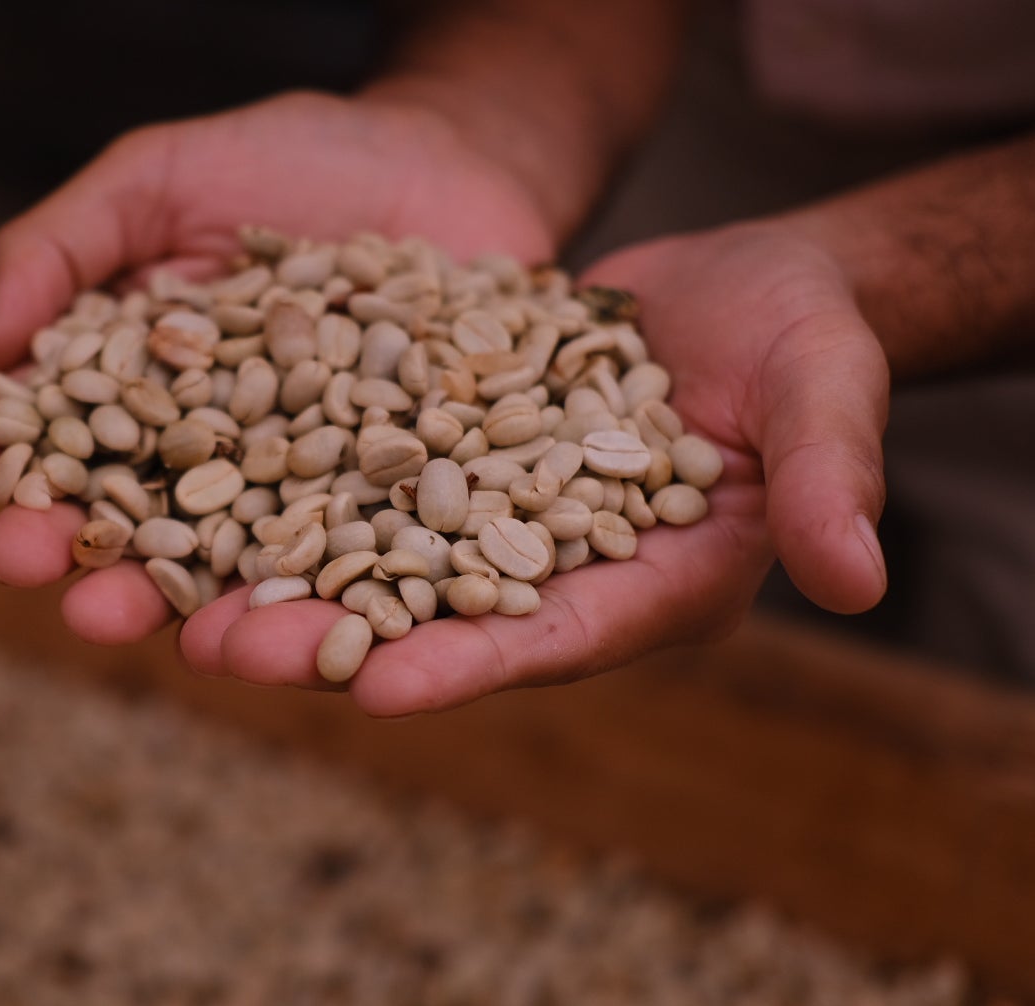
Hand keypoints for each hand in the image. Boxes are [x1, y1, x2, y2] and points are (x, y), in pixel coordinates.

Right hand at [0, 90, 553, 641]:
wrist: (450, 160)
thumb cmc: (292, 164)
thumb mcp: (162, 178)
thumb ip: (66, 247)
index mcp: (132, 387)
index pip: (46, 433)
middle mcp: (201, 457)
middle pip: (119, 517)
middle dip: (62, 544)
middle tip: (19, 559)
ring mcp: (288, 492)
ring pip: (217, 564)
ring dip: (158, 599)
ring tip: (111, 616)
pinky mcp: (380, 509)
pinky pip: (344, 565)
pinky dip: (306, 600)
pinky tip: (269, 623)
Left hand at [182, 222, 889, 713]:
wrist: (745, 285)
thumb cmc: (805, 336)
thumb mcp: (825, 392)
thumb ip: (829, 481)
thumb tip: (861, 581)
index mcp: (652, 580)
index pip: (554, 635)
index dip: (472, 662)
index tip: (385, 691)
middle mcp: (559, 566)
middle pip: (435, 616)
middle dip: (333, 641)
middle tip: (224, 658)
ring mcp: (497, 513)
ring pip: (373, 562)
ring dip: (279, 585)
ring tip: (173, 606)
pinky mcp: (451, 454)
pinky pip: (359, 481)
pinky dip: (285, 493)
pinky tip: (198, 498)